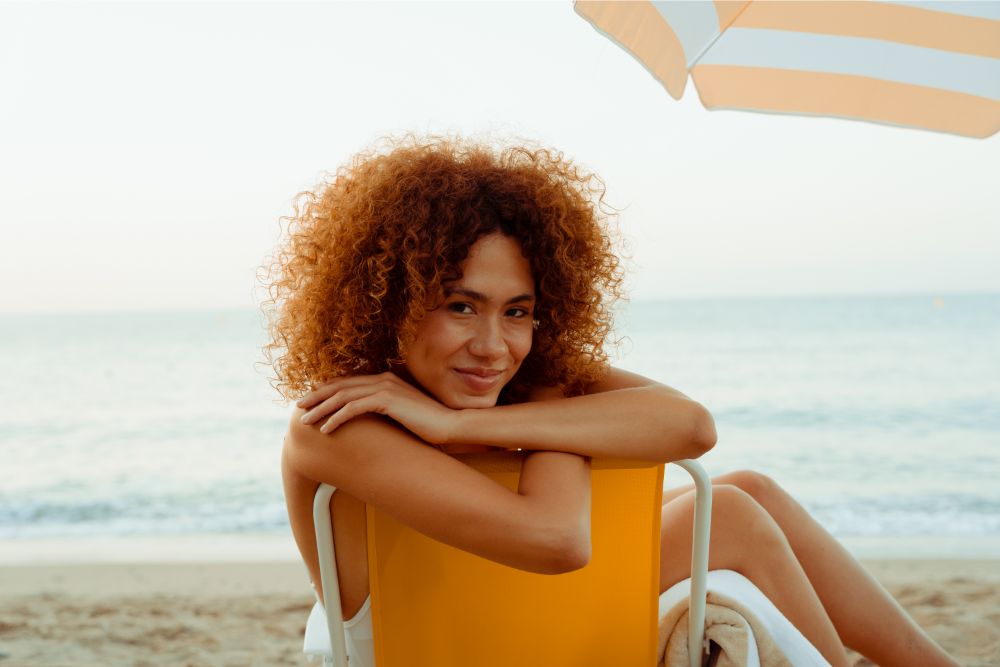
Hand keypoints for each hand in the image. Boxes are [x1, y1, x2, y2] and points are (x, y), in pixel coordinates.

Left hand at [298, 372, 457, 444]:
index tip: (311, 400)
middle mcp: (383, 379)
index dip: (326, 390)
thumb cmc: (428, 423)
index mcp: (385, 379)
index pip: (348, 382)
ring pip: (343, 396)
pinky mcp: (387, 400)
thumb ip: (384, 410)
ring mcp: (385, 388)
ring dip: (321, 409)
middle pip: (340, 386)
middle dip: (316, 397)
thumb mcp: (401, 414)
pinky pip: (354, 408)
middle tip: (299, 407)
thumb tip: (367, 419)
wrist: (450, 424)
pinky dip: (336, 418)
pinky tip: (326, 429)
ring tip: (306, 421)